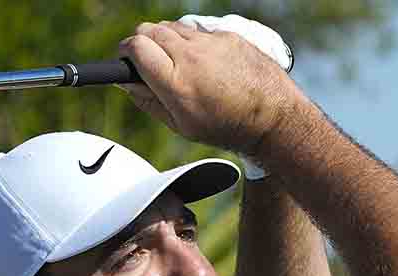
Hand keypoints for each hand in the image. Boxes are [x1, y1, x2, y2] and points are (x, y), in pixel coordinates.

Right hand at [118, 21, 294, 155]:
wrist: (271, 116)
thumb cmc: (226, 126)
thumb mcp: (181, 125)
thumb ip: (148, 101)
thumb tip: (126, 83)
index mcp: (175, 82)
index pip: (135, 47)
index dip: (125, 52)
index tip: (125, 59)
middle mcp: (191, 56)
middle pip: (148, 30)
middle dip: (141, 43)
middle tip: (146, 61)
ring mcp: (210, 42)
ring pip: (171, 27)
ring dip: (165, 40)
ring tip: (175, 62)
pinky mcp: (226, 35)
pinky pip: (197, 30)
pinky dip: (191, 41)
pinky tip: (200, 61)